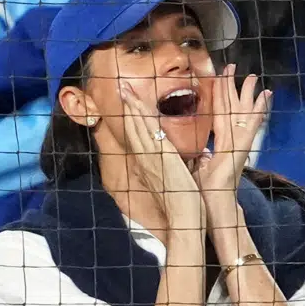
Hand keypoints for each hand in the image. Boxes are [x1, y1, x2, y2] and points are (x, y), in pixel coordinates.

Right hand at [120, 83, 204, 229]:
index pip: (138, 136)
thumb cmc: (183, 203)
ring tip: (124, 89)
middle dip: (127, 107)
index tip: (128, 103)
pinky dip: (140, 118)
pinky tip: (136, 105)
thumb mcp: (174, 181)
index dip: (132, 118)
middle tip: (120, 87)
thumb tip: (175, 160)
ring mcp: (151, 157)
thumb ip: (171, 168)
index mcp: (151, 164)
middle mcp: (147, 159)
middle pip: (133, 128)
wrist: (184, 218)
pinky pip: (147, 132)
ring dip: (130, 107)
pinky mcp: (160, 157)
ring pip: (137, 127)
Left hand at [193, 65, 269, 203]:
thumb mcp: (197, 166)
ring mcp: (240, 143)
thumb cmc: (205, 190)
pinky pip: (253, 124)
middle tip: (232, 66)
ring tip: (253, 76)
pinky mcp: (244, 146)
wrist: (215, 203)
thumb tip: (197, 149)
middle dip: (232, 86)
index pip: (218, 113)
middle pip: (232, 107)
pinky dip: (261, 109)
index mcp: (220, 143)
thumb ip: (198, 155)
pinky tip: (266, 96)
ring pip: (243, 112)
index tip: (218, 77)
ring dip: (248, 93)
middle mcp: (232, 140)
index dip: (218, 94)